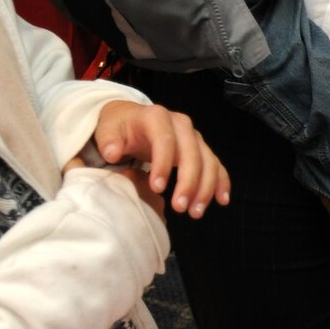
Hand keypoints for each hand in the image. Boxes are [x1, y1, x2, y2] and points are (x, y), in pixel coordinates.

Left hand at [90, 100, 230, 217]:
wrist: (130, 119)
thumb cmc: (119, 127)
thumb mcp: (107, 129)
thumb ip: (108, 140)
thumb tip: (112, 153)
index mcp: (156, 117)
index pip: (165, 140)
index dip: (163, 164)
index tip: (157, 188)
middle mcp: (181, 124)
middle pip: (192, 153)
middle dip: (189, 182)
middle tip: (179, 208)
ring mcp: (194, 137)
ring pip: (208, 162)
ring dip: (205, 188)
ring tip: (195, 212)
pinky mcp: (201, 149)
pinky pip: (216, 165)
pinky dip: (221, 182)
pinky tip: (222, 200)